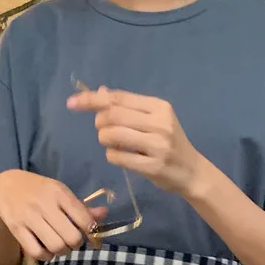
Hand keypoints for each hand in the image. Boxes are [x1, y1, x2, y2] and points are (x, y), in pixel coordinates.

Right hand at [0, 169, 105, 260]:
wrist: (5, 186)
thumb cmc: (39, 190)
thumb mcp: (61, 192)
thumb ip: (82, 207)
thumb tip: (104, 214)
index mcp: (59, 193)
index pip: (84, 219)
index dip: (92, 231)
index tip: (89, 234)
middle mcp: (44, 204)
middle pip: (72, 237)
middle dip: (77, 244)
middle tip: (73, 241)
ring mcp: (29, 217)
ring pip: (56, 246)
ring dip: (63, 251)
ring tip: (61, 245)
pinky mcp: (16, 229)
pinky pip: (37, 252)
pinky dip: (47, 256)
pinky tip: (47, 250)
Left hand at [67, 87, 203, 197]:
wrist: (192, 172)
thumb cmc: (170, 143)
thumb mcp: (155, 120)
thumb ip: (129, 107)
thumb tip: (101, 92)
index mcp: (159, 106)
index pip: (118, 98)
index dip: (92, 99)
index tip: (72, 103)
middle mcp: (160, 123)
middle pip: (112, 115)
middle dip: (99, 122)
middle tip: (102, 130)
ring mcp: (157, 145)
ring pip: (112, 135)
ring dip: (104, 139)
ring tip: (111, 144)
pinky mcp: (153, 166)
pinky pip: (118, 157)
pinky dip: (112, 156)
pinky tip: (119, 156)